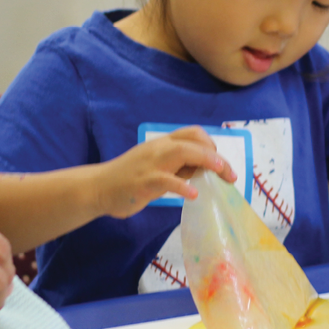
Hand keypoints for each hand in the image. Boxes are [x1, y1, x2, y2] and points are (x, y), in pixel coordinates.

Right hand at [94, 126, 237, 218]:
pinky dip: (182, 186)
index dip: (211, 145)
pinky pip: (166, 180)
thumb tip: (203, 169)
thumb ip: (178, 166)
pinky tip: (194, 195)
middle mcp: (158, 149)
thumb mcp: (157, 168)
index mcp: (162, 144)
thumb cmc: (130, 179)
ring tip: (220, 173)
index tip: (220, 164)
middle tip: (230, 175)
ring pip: (182, 152)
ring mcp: (150, 164)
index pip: (192, 134)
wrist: (98, 187)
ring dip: (206, 160)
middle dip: (216, 156)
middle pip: (192, 141)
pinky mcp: (143, 181)